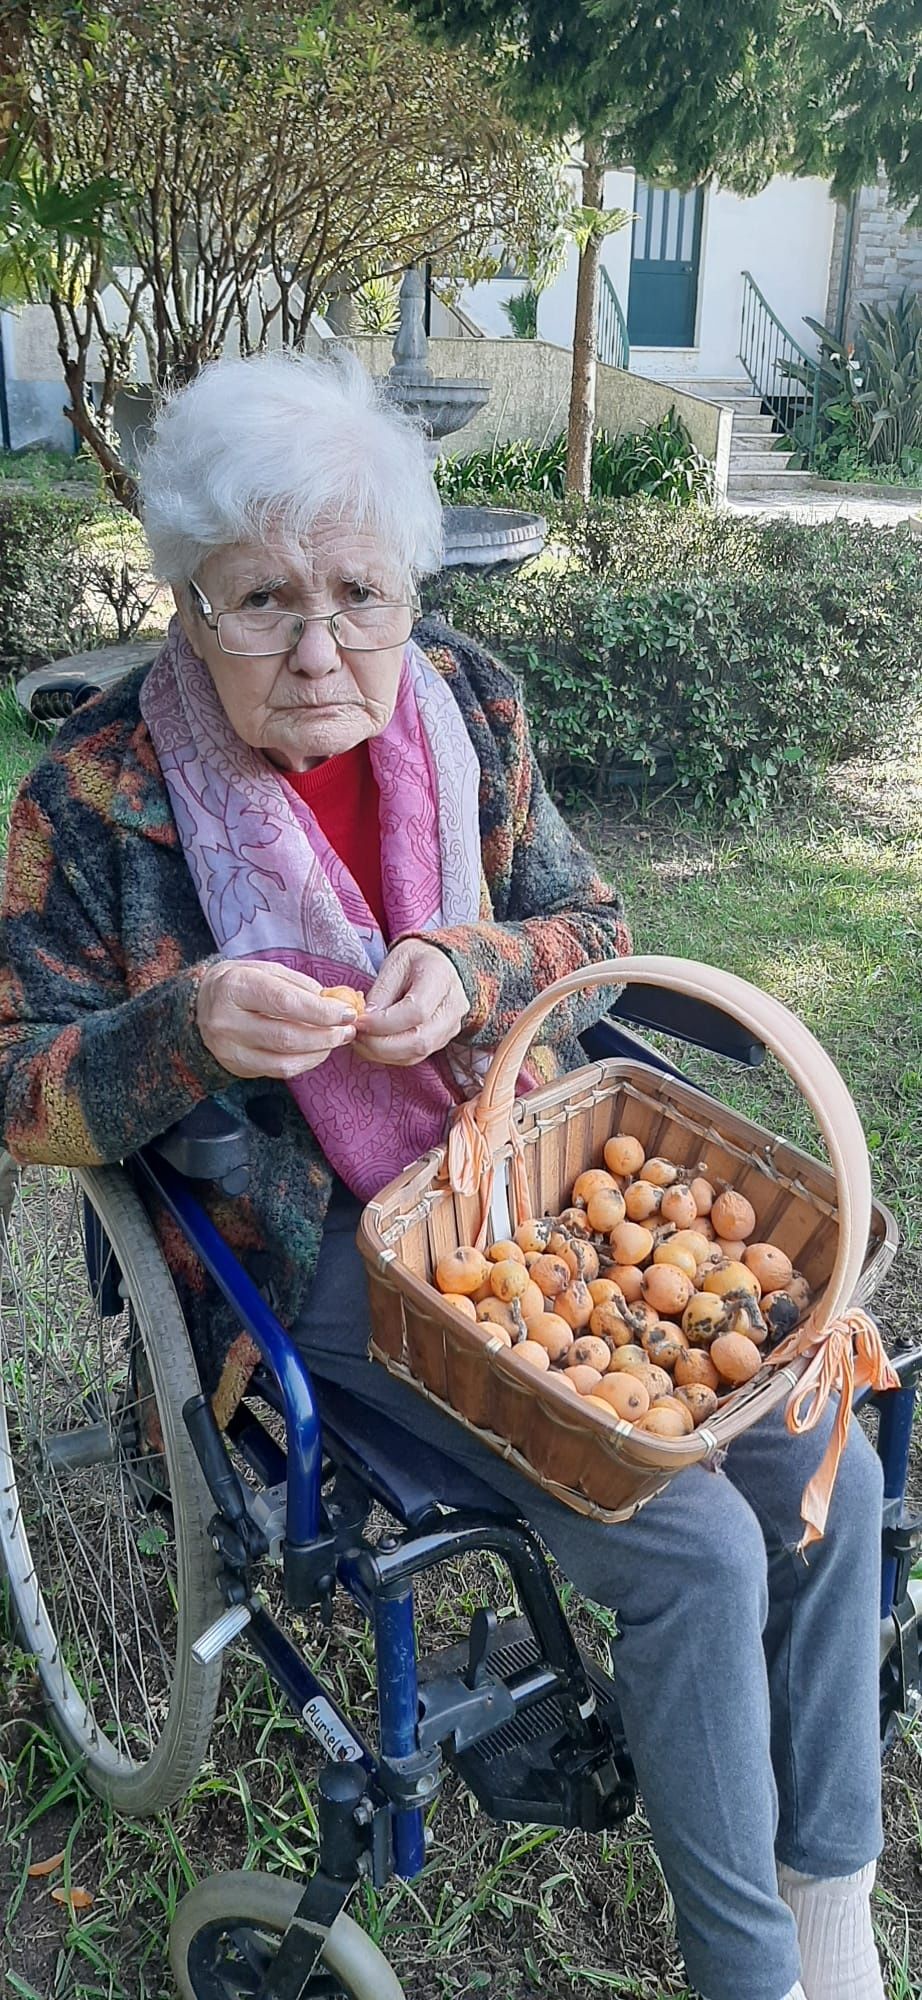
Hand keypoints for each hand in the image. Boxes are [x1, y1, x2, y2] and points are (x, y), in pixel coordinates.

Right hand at [196, 960, 358, 1079]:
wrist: (201, 1004)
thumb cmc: (243, 983)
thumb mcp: (268, 971)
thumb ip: (302, 987)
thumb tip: (339, 1003)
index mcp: (235, 986)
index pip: (285, 1002)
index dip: (321, 1011)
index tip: (348, 1013)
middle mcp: (226, 1020)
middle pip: (286, 1036)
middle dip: (326, 1035)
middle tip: (348, 1030)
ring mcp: (228, 1048)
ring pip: (284, 1059)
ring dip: (320, 1052)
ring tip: (337, 1039)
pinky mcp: (236, 1066)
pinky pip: (279, 1071)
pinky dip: (305, 1063)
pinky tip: (318, 1051)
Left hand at [355, 940, 467, 1066]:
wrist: (438, 965)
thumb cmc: (414, 961)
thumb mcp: (394, 965)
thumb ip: (380, 993)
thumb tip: (365, 1021)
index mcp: (442, 979)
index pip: (416, 1012)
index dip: (383, 1022)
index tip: (359, 1020)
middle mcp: (453, 1008)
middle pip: (419, 1041)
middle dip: (380, 1045)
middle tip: (356, 1035)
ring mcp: (451, 1028)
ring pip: (416, 1054)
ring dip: (382, 1053)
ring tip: (361, 1040)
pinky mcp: (441, 1041)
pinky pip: (414, 1057)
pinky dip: (389, 1055)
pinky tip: (373, 1044)